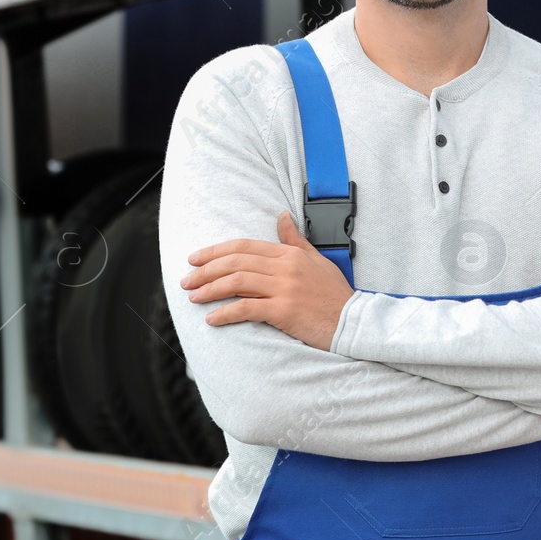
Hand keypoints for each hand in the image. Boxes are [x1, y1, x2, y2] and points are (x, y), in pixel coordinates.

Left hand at [180, 211, 354, 349]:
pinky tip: (212, 318)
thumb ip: (295, 240)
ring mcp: (285, 288)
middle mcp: (285, 267)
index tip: (195, 258)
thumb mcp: (316, 260)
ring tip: (193, 296)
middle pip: (235, 262)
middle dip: (205, 270)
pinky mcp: (284, 311)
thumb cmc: (334, 294)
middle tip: (186, 279)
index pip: (244, 246)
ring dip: (210, 289)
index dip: (216, 251)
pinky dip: (226, 312)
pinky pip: (247, 308)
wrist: (354, 323)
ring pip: (237, 282)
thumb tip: (281, 216)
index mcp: (290, 253)